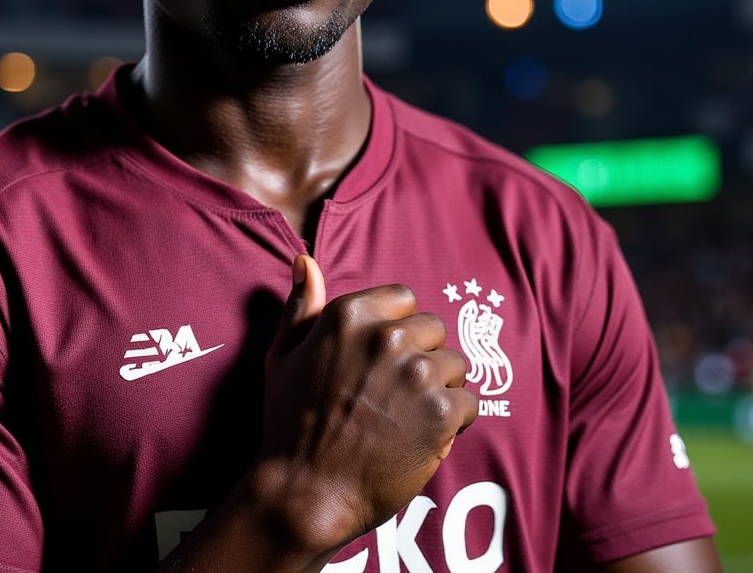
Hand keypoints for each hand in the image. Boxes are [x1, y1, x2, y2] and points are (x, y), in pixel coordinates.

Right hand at [257, 254, 477, 553]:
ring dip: (439, 389)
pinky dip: (455, 421)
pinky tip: (426, 436)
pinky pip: (469, 403)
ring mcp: (416, 374)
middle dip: (422, 357)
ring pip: (455, 365)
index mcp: (350, 315)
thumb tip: (305, 260)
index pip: (404, 299)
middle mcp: (386, 336)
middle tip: (396, 393)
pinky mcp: (440, 414)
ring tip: (409, 418)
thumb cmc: (290, 423)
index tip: (383, 358)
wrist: (305, 492)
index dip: (397, 329)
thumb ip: (303, 305)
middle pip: (434, 330)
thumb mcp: (283, 354)